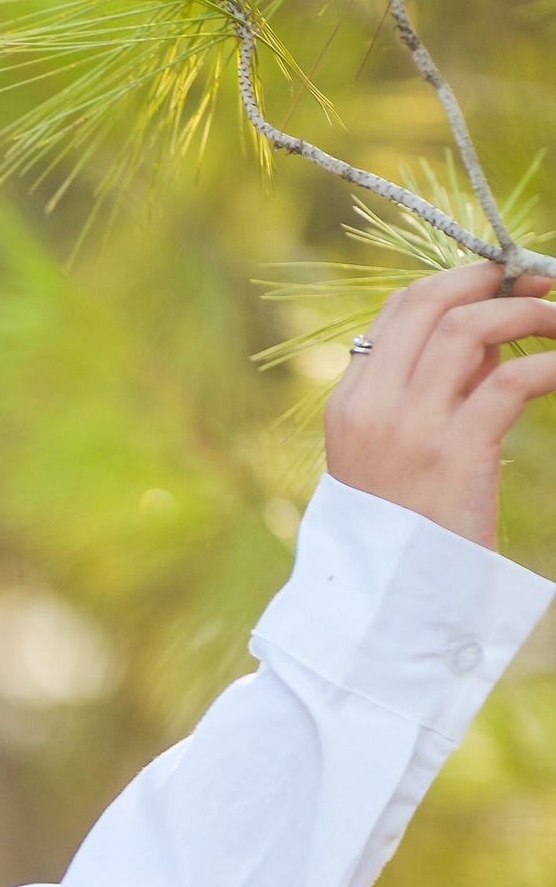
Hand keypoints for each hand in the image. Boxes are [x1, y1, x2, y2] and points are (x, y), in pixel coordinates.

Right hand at [323, 259, 555, 548]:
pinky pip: (513, 380)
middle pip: (430, 304)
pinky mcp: (457, 454)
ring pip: (469, 328)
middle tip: (538, 280)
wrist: (393, 607)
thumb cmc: (404, 532)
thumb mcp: (400, 456)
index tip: (498, 279)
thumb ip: (435, 394)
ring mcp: (411, 429)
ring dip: (525, 312)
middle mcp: (373, 408)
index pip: (397, 313)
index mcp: (349, 405)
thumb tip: (489, 341)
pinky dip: (550, 362)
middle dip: (489, 279)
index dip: (453, 282)